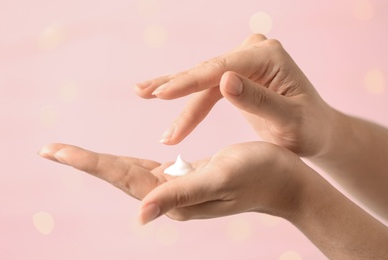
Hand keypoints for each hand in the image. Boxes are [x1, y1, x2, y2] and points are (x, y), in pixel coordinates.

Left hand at [38, 142, 304, 224]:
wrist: (284, 181)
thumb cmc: (259, 174)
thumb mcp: (220, 176)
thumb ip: (179, 194)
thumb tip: (139, 215)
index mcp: (173, 196)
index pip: (120, 176)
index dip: (88, 162)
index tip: (53, 150)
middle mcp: (170, 196)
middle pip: (117, 175)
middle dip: (85, 161)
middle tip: (50, 149)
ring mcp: (177, 188)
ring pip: (129, 172)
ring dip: (101, 163)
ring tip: (74, 154)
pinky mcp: (186, 177)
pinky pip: (148, 170)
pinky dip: (126, 162)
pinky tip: (115, 161)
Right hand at [134, 34, 334, 156]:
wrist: (316, 131)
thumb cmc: (308, 129)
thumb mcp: (288, 120)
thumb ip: (259, 100)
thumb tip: (224, 80)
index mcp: (268, 57)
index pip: (221, 68)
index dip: (189, 82)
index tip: (161, 94)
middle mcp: (254, 52)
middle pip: (206, 71)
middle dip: (174, 86)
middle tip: (140, 92)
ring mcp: (244, 61)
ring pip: (202, 79)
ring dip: (174, 92)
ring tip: (141, 93)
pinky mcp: (236, 73)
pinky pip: (206, 86)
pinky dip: (187, 98)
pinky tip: (164, 97)